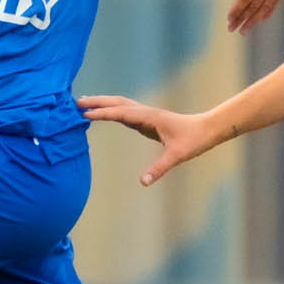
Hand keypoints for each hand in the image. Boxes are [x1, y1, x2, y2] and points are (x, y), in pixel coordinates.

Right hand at [76, 96, 222, 186]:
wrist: (206, 129)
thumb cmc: (193, 141)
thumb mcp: (177, 156)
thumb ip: (159, 168)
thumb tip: (143, 181)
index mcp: (150, 117)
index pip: (122, 112)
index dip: (103, 113)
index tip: (85, 113)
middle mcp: (146, 112)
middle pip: (117, 103)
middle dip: (97, 102)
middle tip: (76, 102)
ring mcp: (146, 114)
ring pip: (120, 104)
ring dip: (103, 103)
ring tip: (84, 104)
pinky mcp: (147, 120)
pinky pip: (125, 112)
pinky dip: (111, 110)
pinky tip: (104, 114)